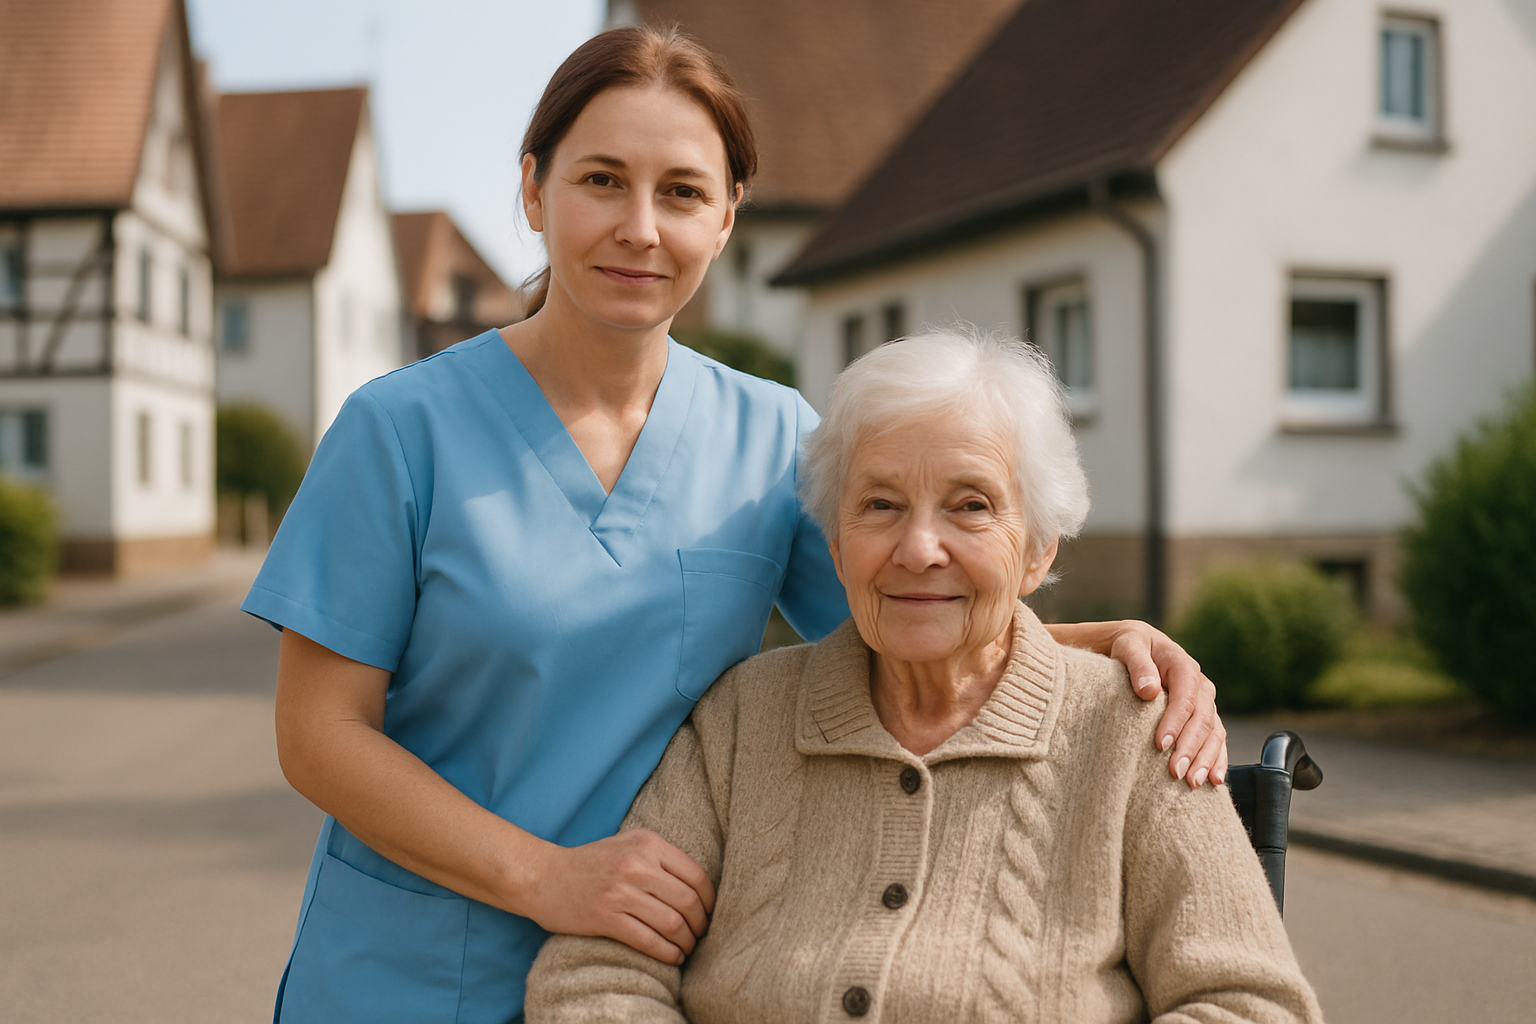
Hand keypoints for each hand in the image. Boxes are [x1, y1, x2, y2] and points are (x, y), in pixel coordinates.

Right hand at [523, 828, 715, 965]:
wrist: (543, 876)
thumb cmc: (590, 862)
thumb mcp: (628, 843)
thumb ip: (659, 856)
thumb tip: (698, 884)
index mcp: (647, 843)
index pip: (695, 875)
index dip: (709, 900)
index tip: (709, 913)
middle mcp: (636, 864)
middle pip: (687, 901)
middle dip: (700, 924)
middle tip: (700, 935)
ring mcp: (621, 892)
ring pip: (671, 923)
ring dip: (686, 942)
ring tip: (687, 948)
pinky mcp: (605, 917)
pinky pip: (648, 940)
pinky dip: (667, 953)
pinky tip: (672, 956)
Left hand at [1107, 621, 1227, 788]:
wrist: (1139, 646)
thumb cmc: (1131, 647)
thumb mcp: (1128, 647)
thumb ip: (1137, 664)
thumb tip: (1149, 690)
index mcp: (1183, 666)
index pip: (1185, 698)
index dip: (1175, 722)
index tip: (1159, 745)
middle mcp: (1200, 686)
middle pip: (1202, 720)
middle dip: (1190, 748)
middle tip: (1175, 772)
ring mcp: (1205, 703)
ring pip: (1214, 733)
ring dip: (1206, 760)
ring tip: (1192, 782)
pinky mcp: (1204, 718)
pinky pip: (1217, 740)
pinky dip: (1218, 760)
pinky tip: (1214, 780)